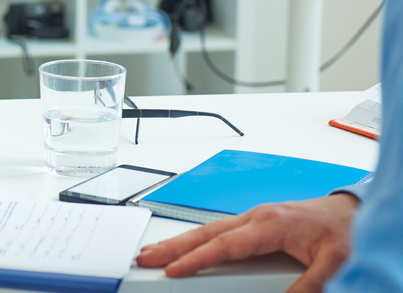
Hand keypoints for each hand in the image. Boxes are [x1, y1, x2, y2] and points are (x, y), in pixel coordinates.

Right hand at [136, 194, 358, 292]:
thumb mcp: (333, 262)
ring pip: (207, 230)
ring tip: (154, 253)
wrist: (350, 210)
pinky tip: (185, 247)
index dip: (198, 258)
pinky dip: (196, 240)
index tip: (174, 269)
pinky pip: (217, 231)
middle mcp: (255, 217)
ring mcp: (252, 218)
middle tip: (145, 257)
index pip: (225, 244)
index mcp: (269, 224)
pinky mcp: (254, 223)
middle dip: (172, 245)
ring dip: (179, 241)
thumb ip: (309, 284)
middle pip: (205, 232)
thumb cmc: (341, 230)